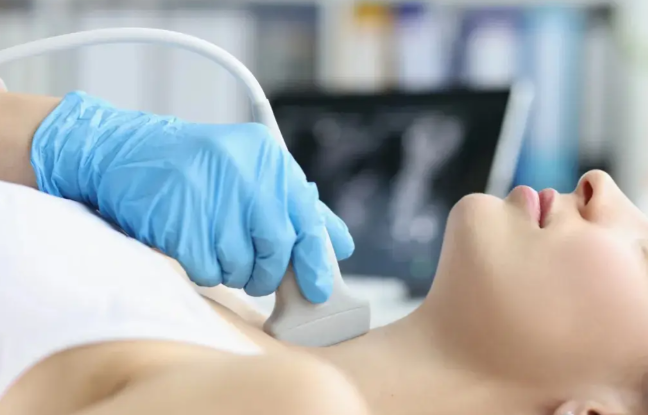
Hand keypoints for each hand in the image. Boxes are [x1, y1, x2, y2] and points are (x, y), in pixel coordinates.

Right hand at [31, 91, 354, 302]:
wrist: (126, 153)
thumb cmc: (198, 170)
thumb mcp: (253, 173)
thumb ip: (298, 208)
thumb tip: (338, 245)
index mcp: (267, 156)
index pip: (306, 218)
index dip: (314, 259)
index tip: (318, 287)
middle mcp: (242, 170)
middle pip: (276, 248)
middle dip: (267, 271)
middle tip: (254, 271)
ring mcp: (209, 193)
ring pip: (242, 265)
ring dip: (232, 270)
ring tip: (213, 242)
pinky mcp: (179, 219)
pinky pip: (208, 270)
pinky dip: (204, 269)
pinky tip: (192, 244)